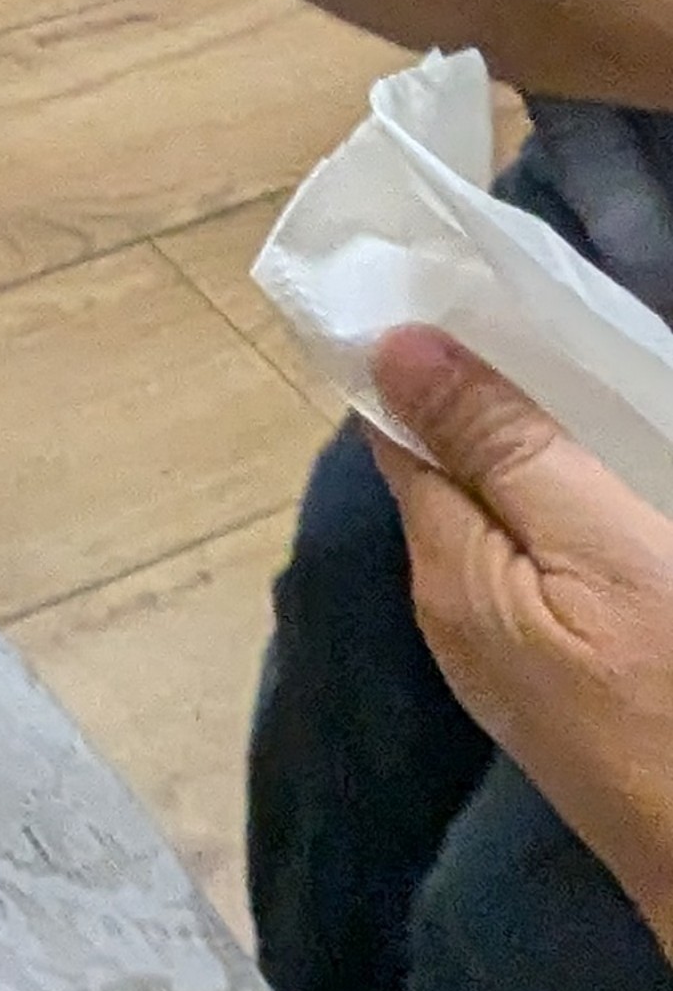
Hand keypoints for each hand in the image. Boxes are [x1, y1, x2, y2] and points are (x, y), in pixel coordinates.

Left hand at [370, 328, 672, 947]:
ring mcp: (513, 672)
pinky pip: (540, 584)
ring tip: (571, 401)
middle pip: (447, 481)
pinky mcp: (568, 702)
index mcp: (445, 572)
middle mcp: (455, 622)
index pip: (395, 434)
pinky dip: (560, 529)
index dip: (419, 361)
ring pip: (498, 533)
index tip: (454, 287)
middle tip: (532, 331)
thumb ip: (498, 449)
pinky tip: (602, 505)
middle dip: (480, 410)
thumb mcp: (599, 549)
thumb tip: (388, 343)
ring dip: (527, 469)